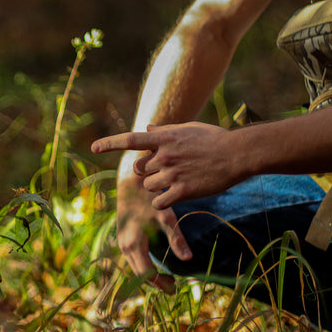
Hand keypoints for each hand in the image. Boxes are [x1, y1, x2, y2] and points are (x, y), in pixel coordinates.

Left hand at [93, 122, 240, 209]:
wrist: (237, 154)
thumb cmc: (215, 139)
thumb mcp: (188, 129)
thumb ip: (164, 132)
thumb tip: (146, 131)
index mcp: (164, 138)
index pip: (130, 139)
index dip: (110, 143)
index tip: (94, 148)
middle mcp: (164, 155)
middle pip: (139, 170)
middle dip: (146, 173)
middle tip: (163, 172)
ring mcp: (172, 173)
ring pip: (148, 187)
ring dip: (156, 188)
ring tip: (176, 182)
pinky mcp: (182, 191)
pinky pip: (159, 202)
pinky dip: (161, 203)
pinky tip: (173, 198)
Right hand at [113, 171, 190, 291]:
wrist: (131, 181)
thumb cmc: (150, 198)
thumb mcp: (166, 218)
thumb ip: (176, 239)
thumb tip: (189, 259)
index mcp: (133, 244)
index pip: (147, 274)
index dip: (161, 283)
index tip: (175, 288)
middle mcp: (124, 246)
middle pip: (140, 273)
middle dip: (156, 282)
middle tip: (173, 287)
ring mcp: (121, 242)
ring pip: (135, 267)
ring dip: (150, 274)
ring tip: (167, 279)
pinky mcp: (123, 236)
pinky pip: (133, 258)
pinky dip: (144, 265)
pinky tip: (156, 264)